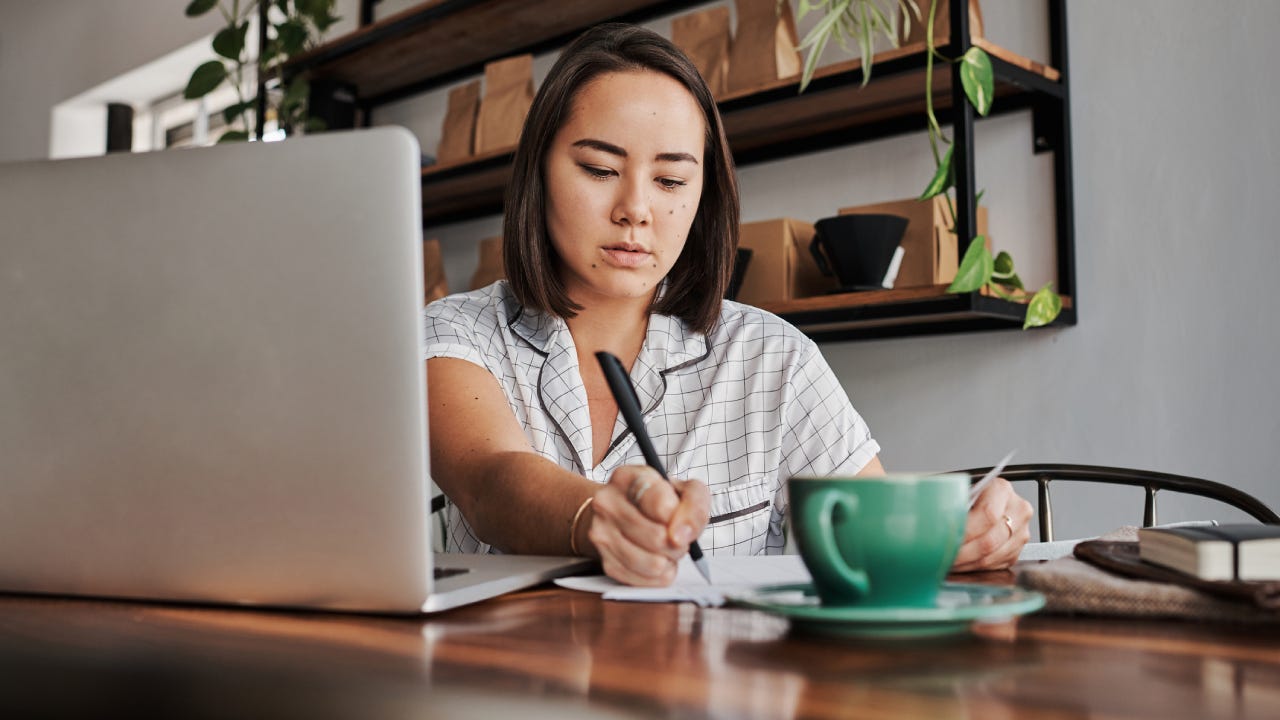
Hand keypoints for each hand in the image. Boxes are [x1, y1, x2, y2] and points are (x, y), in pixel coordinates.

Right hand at [587, 465, 709, 586]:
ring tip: (667, 547)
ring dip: (670, 560)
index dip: (680, 516)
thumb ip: (694, 504)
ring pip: (654, 564)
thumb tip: (682, 536)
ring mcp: (601, 534)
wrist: (624, 513)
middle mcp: (607, 503)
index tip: (680, 517)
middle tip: (676, 536)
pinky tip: (656, 558)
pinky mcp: (606, 562)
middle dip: (678, 542)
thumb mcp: (683, 490)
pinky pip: (647, 581)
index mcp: (626, 478)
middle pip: (658, 538)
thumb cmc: (658, 500)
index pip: (661, 504)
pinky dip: (660, 573)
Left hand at [951, 477, 1031, 571]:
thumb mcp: (959, 490)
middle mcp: (1017, 510)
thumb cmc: (968, 495)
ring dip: (966, 564)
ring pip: (991, 557)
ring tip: (947, 562)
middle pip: (990, 540)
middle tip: (943, 556)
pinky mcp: (1017, 551)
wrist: (983, 499)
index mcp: (1002, 490)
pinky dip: (973, 567)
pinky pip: (994, 566)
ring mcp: (1021, 532)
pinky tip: (959, 564)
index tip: (947, 540)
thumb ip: (952, 503)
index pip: (988, 515)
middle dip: (963, 553)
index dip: (966, 531)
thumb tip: (937, 522)